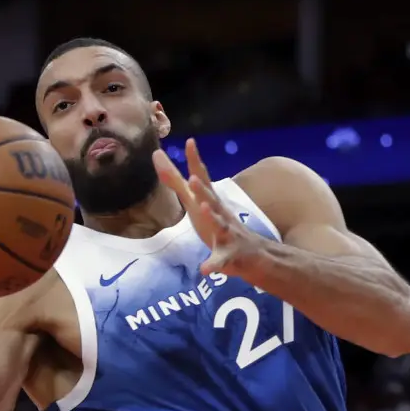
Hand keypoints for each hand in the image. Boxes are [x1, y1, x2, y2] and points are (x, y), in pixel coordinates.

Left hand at [153, 138, 266, 277]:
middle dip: (203, 189)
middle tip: (194, 177)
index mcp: (211, 201)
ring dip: (212, 217)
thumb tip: (156, 154)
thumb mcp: (195, 202)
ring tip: (204, 209)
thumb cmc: (218, 224)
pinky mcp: (229, 256)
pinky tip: (205, 269)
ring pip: (220, 225)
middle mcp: (220, 214)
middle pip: (212, 199)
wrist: (253, 254)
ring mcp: (227, 234)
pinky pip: (220, 261)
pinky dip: (213, 264)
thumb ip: (175, 181)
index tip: (190, 141)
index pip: (203, 178)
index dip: (196, 161)